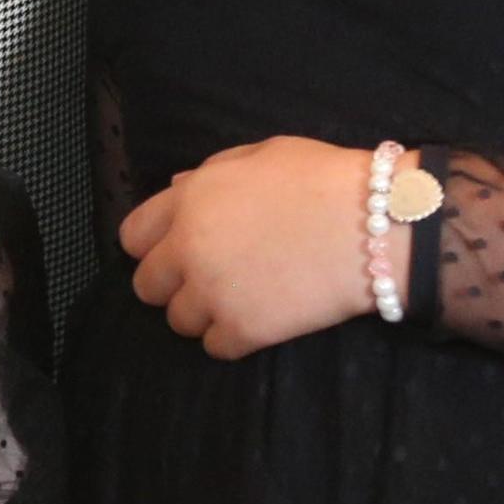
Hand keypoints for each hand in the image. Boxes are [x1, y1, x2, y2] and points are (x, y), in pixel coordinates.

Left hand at [122, 136, 372, 360]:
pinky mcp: (244, 330)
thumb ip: (210, 174)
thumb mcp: (260, 155)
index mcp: (189, 201)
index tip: (173, 250)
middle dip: (170, 284)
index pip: (132, 235)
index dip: (151, 245)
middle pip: (146, 286)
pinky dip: (230, 339)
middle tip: (205, 280)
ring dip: (201, 314)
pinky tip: (255, 321)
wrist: (371, 226)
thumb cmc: (320, 179)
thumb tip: (176, 188)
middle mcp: (189, 249)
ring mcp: (213, 293)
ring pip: (177, 322)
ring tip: (236, 300)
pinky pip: (214, 348)